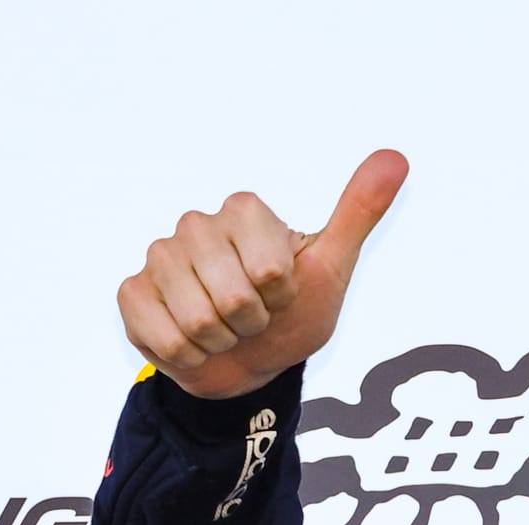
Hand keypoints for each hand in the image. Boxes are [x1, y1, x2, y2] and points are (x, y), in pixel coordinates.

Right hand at [116, 149, 408, 399]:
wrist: (251, 361)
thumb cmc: (293, 313)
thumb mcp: (333, 267)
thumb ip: (359, 213)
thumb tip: (396, 158)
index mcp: (244, 211)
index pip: (270, 269)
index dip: (282, 296)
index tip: (283, 293)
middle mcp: (197, 225)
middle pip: (232, 298)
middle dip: (252, 324)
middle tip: (254, 317)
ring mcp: (160, 257)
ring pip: (196, 321)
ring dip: (221, 343)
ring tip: (226, 330)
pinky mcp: (132, 292)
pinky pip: (164, 337)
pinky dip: (188, 356)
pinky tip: (194, 342)